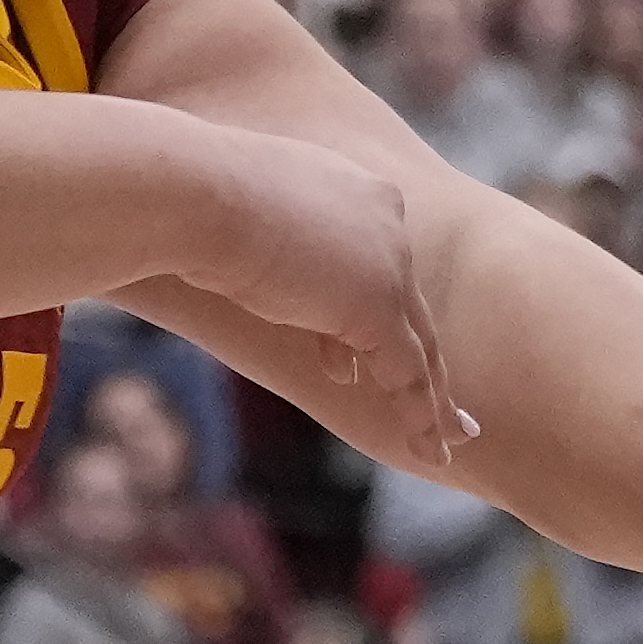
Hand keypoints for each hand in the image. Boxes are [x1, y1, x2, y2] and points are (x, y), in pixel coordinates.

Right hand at [180, 124, 469, 463]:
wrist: (197, 194)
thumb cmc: (189, 199)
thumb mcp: (237, 223)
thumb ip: (264, 252)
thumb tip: (253, 279)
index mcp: (352, 190)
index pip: (371, 263)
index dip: (364, 317)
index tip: (344, 367)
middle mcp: (383, 220)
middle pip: (410, 303)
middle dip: (422, 353)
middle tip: (443, 398)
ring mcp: (388, 262)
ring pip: (420, 343)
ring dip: (435, 398)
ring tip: (453, 436)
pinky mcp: (378, 306)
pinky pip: (409, 374)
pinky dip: (422, 417)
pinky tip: (432, 453)